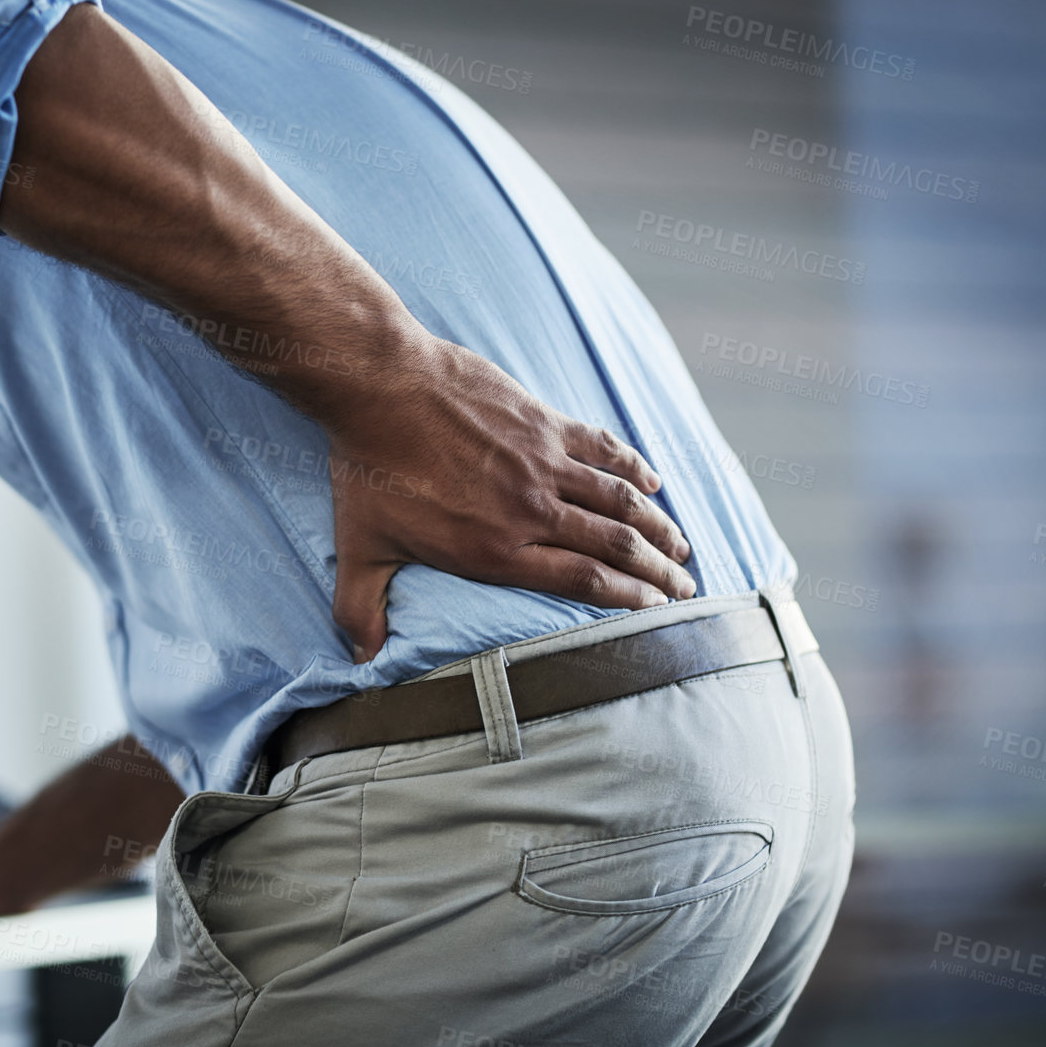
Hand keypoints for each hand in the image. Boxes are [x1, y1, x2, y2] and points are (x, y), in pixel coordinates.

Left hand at [328, 333, 695, 661]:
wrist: (380, 387)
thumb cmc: (368, 469)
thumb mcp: (359, 548)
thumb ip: (360, 609)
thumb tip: (358, 659)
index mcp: (496, 550)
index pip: (582, 581)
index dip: (628, 598)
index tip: (657, 611)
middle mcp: (530, 511)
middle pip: (615, 546)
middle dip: (658, 572)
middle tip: (687, 588)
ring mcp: (542, 463)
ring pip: (620, 501)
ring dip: (658, 525)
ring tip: (682, 546)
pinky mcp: (543, 422)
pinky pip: (603, 447)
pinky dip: (633, 466)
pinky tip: (653, 480)